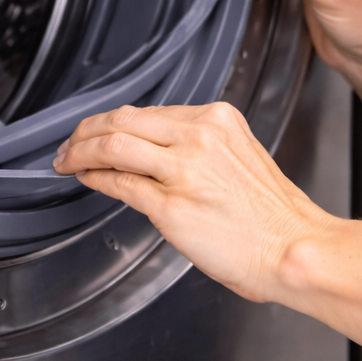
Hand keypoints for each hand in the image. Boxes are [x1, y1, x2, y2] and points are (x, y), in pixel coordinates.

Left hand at [52, 102, 334, 301]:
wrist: (293, 248)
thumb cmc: (272, 215)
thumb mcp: (238, 158)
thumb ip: (199, 147)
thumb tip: (152, 150)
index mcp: (218, 119)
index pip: (149, 112)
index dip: (114, 121)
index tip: (98, 130)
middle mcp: (199, 136)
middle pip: (124, 120)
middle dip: (87, 130)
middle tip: (70, 143)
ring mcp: (184, 169)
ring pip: (114, 144)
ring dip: (81, 151)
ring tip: (68, 160)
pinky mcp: (171, 205)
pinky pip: (120, 183)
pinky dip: (96, 177)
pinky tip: (87, 178)